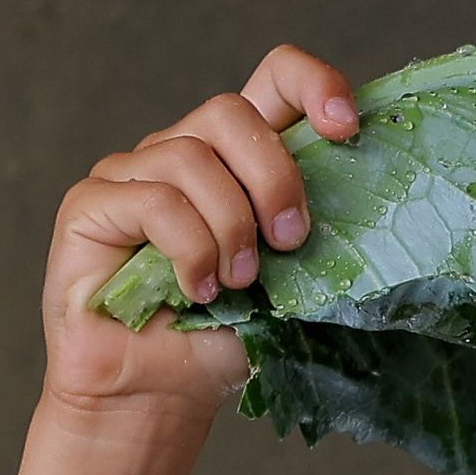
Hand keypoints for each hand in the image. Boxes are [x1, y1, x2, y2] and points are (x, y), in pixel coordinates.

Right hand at [0, 45, 358, 474]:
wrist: (158, 395)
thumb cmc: (225, 340)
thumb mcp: (293, 287)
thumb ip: (320, 241)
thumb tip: (384, 217)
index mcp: (238, 160)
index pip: (271, 79)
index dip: (309, 82)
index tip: (346, 126)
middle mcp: (183, 152)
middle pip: (231, 112)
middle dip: (274, 176)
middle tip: (293, 242)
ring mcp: (132, 173)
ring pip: (189, 158)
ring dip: (229, 227)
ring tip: (239, 286)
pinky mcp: (91, 204)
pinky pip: (150, 200)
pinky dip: (187, 248)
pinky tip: (197, 291)